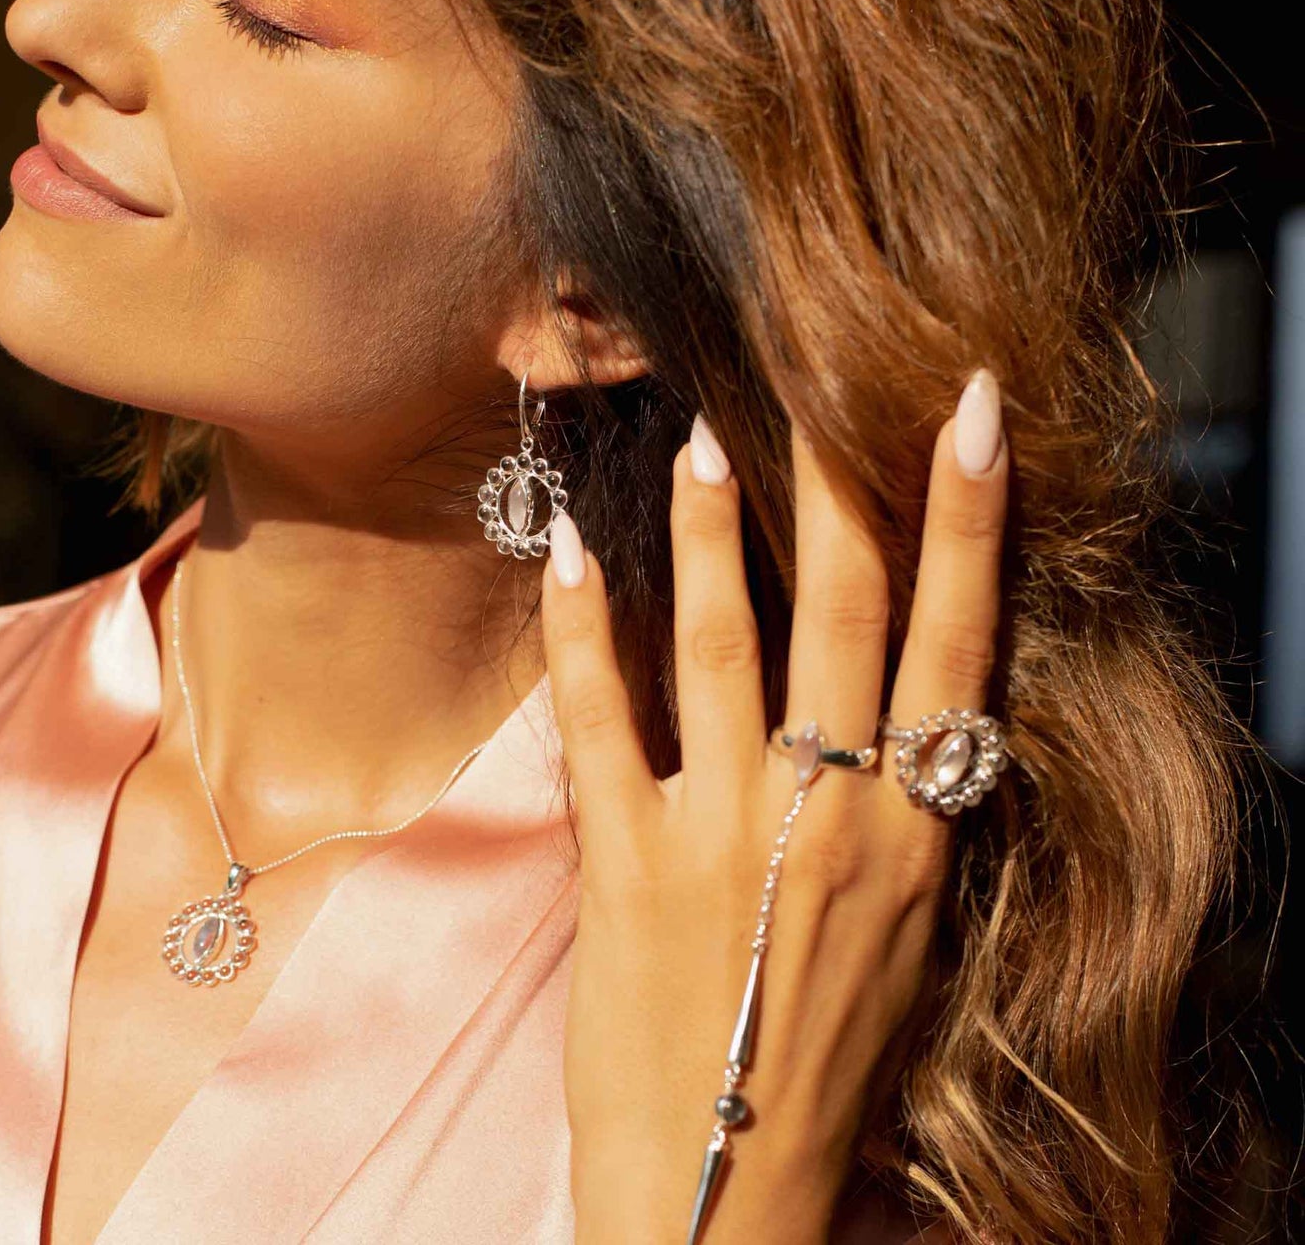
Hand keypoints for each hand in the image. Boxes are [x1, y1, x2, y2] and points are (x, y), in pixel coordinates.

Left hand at [541, 369, 1007, 1244]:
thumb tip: (885, 694)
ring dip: (715, 528)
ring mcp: (723, 836)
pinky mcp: (628, 866)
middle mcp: (831, 818)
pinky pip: (603, 721)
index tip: (965, 415)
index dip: (966, 519)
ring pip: (727, 647)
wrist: (732, 1193)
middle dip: (843, 483)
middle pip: (848, 614)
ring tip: (700, 430)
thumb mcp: (903, 926)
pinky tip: (572, 549)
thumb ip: (898, 806)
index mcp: (914, 832)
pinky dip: (584, 630)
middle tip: (826, 374)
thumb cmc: (825, 1055)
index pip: (958, 643)